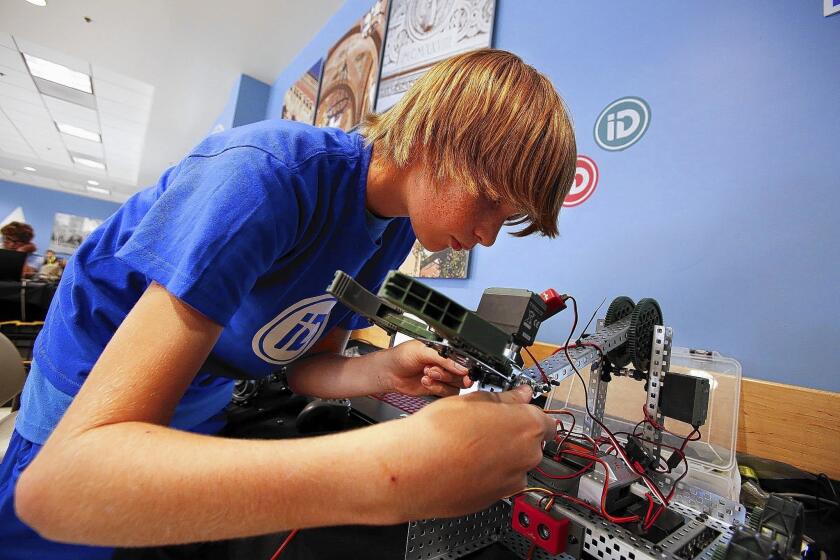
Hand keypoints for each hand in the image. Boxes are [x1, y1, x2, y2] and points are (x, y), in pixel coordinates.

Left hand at [379, 339, 472, 396]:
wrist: (389, 372)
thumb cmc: (402, 356)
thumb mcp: (422, 351)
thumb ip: (444, 359)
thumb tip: (462, 367)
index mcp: (445, 351)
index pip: (463, 359)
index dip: (465, 367)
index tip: (465, 372)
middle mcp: (446, 364)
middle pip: (462, 374)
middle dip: (447, 373)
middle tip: (433, 369)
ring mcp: (442, 377)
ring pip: (456, 384)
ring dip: (441, 380)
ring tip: (427, 374)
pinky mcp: (437, 388)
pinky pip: (447, 392)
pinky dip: (436, 388)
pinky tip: (425, 382)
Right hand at [381, 385, 556, 519]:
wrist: (415, 470)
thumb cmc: (439, 433)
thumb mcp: (473, 400)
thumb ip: (503, 399)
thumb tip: (518, 395)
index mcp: (528, 426)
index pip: (545, 420)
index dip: (529, 414)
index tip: (517, 411)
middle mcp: (527, 457)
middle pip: (530, 444)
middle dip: (512, 435)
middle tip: (483, 426)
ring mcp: (511, 482)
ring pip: (513, 465)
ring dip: (499, 457)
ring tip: (468, 447)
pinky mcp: (494, 499)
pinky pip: (497, 483)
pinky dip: (485, 475)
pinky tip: (462, 464)